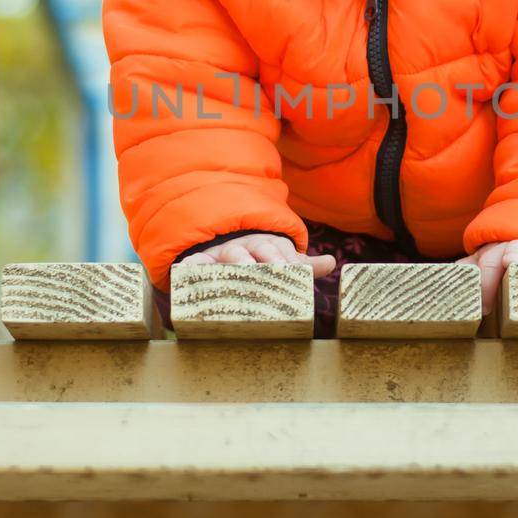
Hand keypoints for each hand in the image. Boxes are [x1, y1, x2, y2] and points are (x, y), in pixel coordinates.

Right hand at [175, 233, 335, 277]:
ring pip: (232, 256)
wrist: (225, 244)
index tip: (293, 270)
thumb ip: (304, 265)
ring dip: (238, 262)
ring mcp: (224, 253)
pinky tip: (186, 271)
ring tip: (243, 272)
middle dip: (267, 261)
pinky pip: (197, 262)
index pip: (280, 252)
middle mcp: (247, 247)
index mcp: (267, 247)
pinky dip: (191, 267)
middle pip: (258, 251)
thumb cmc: (259, 258)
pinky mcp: (203, 261)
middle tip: (274, 273)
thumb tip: (332, 263)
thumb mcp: (281, 260)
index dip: (287, 261)